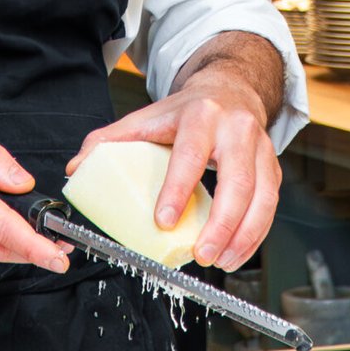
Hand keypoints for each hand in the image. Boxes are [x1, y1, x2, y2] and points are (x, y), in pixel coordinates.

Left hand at [65, 64, 279, 272]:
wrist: (230, 90)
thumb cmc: (186, 111)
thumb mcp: (146, 117)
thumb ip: (109, 141)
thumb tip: (77, 168)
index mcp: (200, 116)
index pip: (191, 154)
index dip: (178, 189)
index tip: (162, 221)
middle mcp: (236, 130)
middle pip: (237, 180)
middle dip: (222, 223)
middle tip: (201, 254)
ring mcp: (260, 148)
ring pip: (262, 196)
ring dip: (243, 235)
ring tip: (220, 261)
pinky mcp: (272, 166)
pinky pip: (270, 205)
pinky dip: (255, 234)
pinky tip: (236, 252)